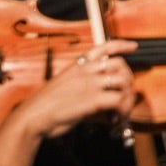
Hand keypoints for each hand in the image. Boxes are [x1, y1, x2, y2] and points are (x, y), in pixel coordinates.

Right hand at [15, 41, 138, 137]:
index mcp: (77, 66)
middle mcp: (86, 71)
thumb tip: (105, 107)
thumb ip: (86, 93)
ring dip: (127, 97)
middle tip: (125, 96)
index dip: (121, 45)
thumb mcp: (65, 90)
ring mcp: (90, 84)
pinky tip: (116, 120)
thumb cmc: (45, 107)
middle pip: (120, 65)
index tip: (133, 46)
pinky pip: (119, 100)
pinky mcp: (93, 99)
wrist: (32, 117)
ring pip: (123, 81)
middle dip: (128, 79)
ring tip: (121, 111)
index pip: (103, 47)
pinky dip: (122, 110)